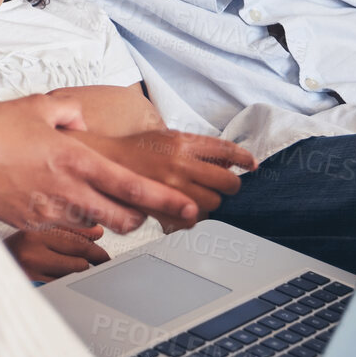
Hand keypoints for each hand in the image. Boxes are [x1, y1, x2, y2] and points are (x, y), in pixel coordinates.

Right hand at [0, 95, 202, 233]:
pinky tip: (54, 198)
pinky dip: (70, 216)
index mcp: (77, 159)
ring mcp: (51, 211)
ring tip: (92, 199)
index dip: (166, 201)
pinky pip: (64, 225)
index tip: (187, 207)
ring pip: (96, 224)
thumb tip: (81, 124)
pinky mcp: (32, 222)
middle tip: (137, 208)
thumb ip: (70, 115)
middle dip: (138, 217)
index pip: (134, 187)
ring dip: (104, 217)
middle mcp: (69, 189)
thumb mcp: (38, 107)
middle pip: (125, 220)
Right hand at [5, 221, 108, 281]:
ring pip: (73, 273)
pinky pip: (61, 284)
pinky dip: (66, 281)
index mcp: (37, 229)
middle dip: (93, 261)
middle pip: (79, 257)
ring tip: (75, 267)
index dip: (96, 249)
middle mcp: (32, 248)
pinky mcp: (32, 285)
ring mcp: (32, 269)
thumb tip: (97, 233)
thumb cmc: (16, 246)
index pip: (78, 239)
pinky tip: (62, 277)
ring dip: (78, 272)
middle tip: (101, 262)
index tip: (104, 255)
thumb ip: (70, 228)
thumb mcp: (41, 229)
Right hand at [73, 130, 253, 228]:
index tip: (251, 165)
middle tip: (225, 185)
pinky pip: (193, 219)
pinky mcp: (162, 206)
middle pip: (227, 182)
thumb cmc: (135, 149)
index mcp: (182, 142)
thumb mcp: (168, 136)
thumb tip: (228, 158)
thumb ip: (198, 147)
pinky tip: (187, 208)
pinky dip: (194, 216)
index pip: (226, 150)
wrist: (103, 162)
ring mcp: (171, 187)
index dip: (244, 159)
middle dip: (230, 185)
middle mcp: (180, 164)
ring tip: (201, 196)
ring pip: (213, 204)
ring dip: (212, 202)